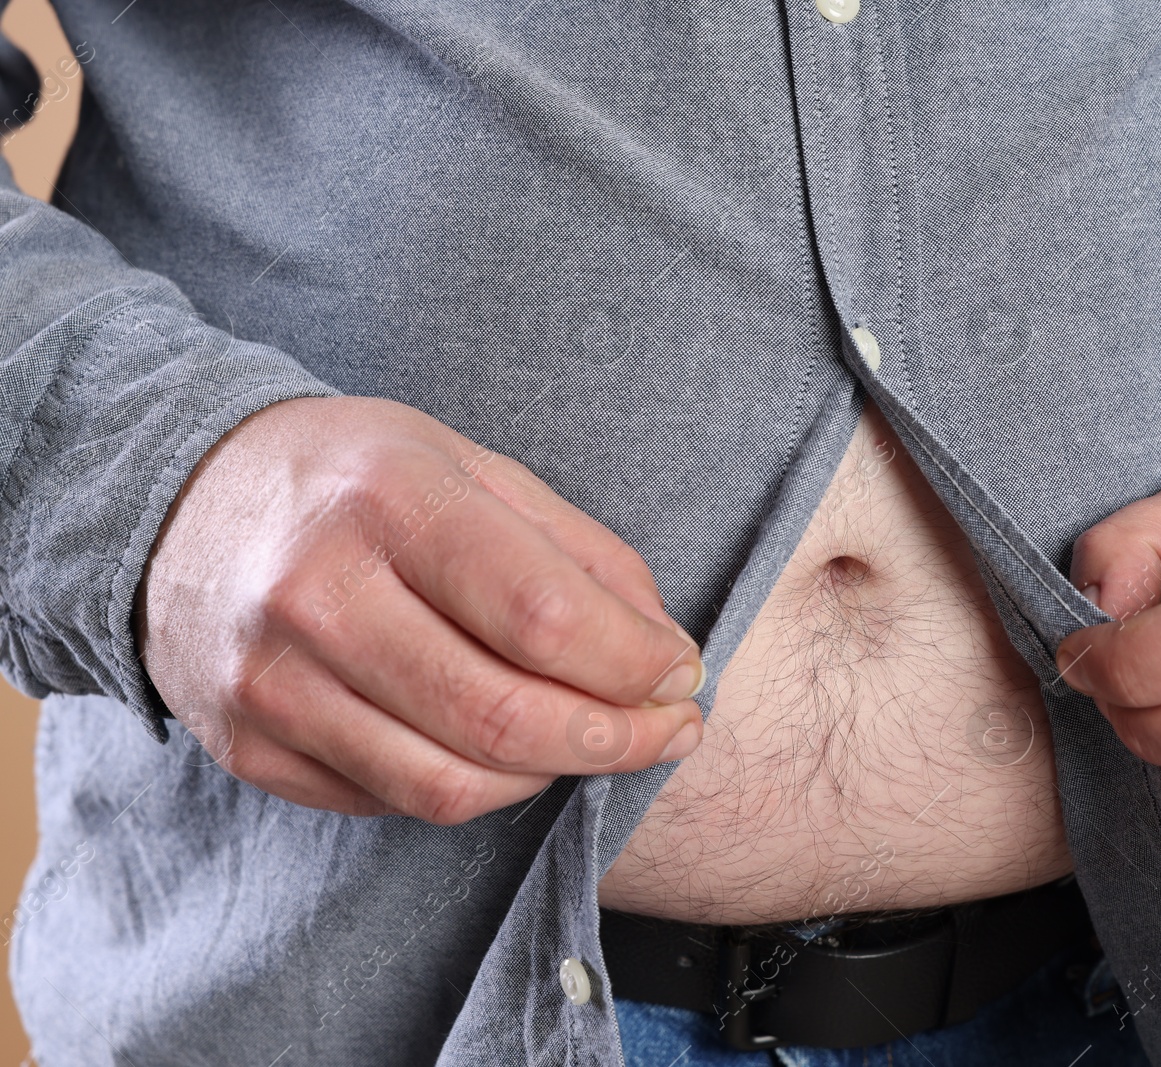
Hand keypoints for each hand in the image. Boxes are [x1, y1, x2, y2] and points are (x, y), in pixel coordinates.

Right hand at [136, 396, 704, 823]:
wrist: (184, 499)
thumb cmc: (355, 478)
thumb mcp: (474, 467)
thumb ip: (579, 552)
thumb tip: (664, 651)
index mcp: (390, 499)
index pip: (541, 616)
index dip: (633, 663)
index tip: (679, 673)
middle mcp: (319, 595)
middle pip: (501, 718)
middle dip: (614, 740)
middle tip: (667, 729)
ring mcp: (273, 681)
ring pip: (450, 785)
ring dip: (552, 777)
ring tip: (595, 741)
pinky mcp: (249, 745)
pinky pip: (391, 802)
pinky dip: (472, 789)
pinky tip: (502, 750)